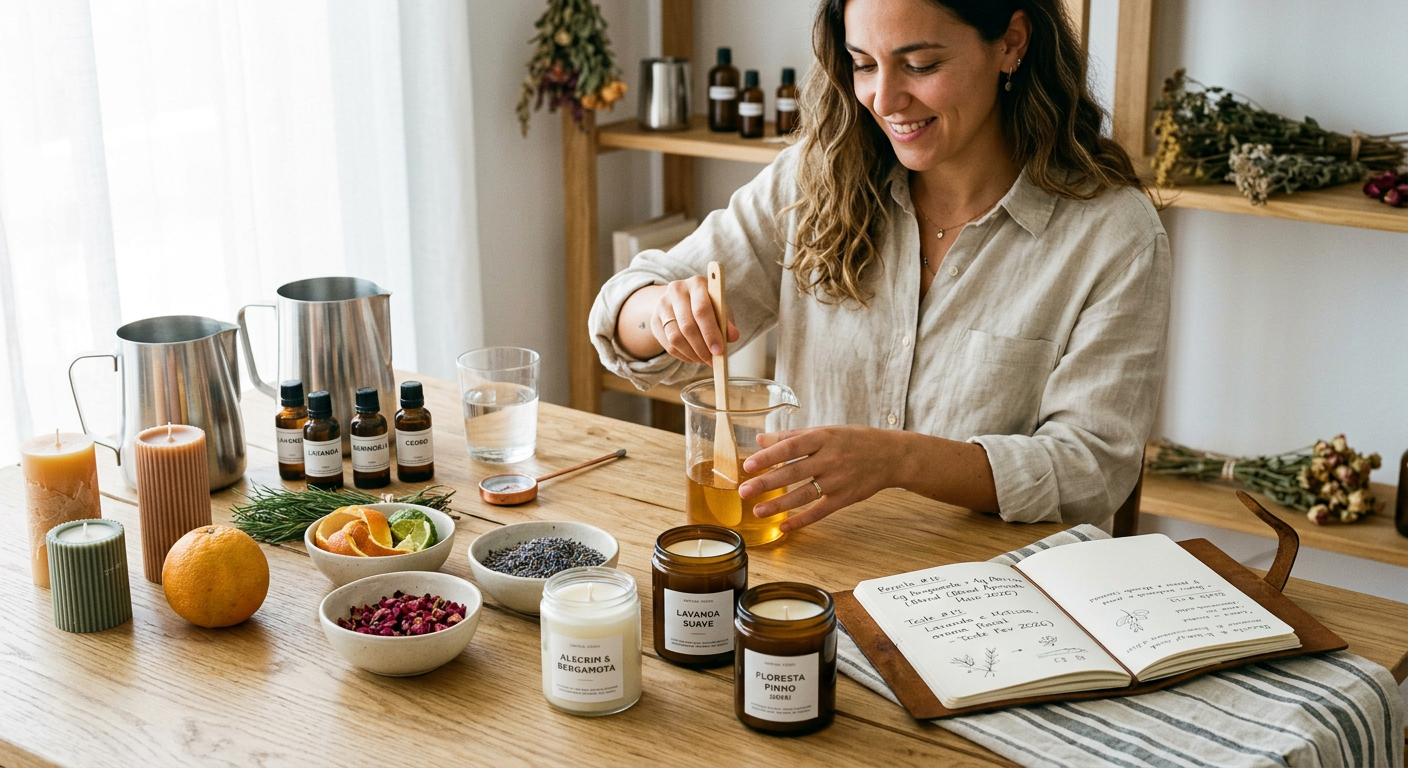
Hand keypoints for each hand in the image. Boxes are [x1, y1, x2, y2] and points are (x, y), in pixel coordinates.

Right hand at [648, 277, 738, 364]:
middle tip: (712, 361)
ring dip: (692, 354)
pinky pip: (668, 345)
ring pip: (675, 338)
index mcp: (697, 284)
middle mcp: (677, 290)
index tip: (719, 351)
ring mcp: (662, 305)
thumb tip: (733, 337)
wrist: (681, 301)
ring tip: (704, 359)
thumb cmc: (707, 305)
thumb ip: (727, 322)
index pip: (702, 310)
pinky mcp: (655, 320)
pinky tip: (693, 357)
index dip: (711, 333)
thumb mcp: (720, 309)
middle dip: (702, 348)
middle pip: (687, 325)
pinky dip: (683, 356)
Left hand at [737, 425, 899, 532]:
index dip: (768, 457)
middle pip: (793, 473)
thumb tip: (761, 439)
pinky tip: (783, 526)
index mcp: (823, 438)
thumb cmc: (854, 440)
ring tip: (758, 511)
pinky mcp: (844, 498)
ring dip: (779, 505)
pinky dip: (801, 520)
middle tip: (743, 492)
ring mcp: (838, 481)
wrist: (891, 456)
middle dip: (766, 483)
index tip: (748, 465)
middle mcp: (830, 459)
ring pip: (804, 495)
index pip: (790, 448)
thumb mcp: (825, 431)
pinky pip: (820, 512)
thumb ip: (792, 436)